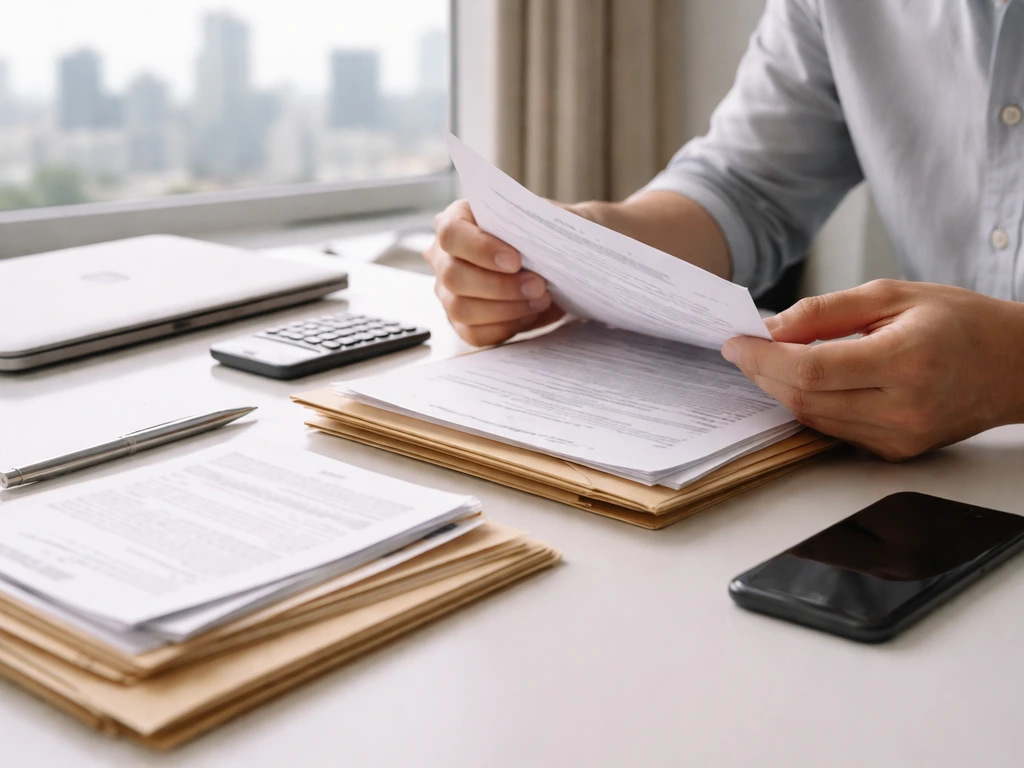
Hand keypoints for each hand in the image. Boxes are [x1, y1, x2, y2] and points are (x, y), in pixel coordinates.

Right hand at [424, 200, 565, 344]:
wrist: (552, 258)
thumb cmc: (541, 233)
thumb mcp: (543, 218)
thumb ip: (538, 220)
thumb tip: (541, 234)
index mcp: (456, 220)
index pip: (451, 233)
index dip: (481, 249)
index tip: (515, 261)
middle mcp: (443, 257)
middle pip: (453, 276)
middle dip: (500, 285)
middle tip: (538, 286)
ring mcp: (447, 292)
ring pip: (461, 309)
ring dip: (505, 309)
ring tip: (539, 300)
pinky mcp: (459, 321)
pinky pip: (473, 333)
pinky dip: (505, 326)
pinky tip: (528, 315)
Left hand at [720, 280, 1023, 460]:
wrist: (1014, 366)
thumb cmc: (960, 322)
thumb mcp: (893, 295)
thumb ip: (826, 312)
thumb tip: (771, 328)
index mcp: (905, 361)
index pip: (810, 368)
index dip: (763, 358)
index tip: (735, 343)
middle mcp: (903, 408)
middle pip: (804, 398)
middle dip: (763, 374)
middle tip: (743, 350)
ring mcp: (899, 437)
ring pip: (813, 419)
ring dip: (781, 391)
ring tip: (767, 362)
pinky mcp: (895, 452)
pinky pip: (833, 430)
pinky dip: (809, 405)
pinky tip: (801, 381)